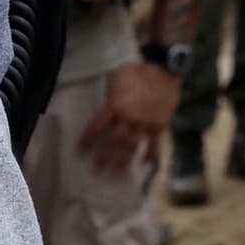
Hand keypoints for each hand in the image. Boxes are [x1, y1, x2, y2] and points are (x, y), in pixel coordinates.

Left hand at [80, 59, 179, 175]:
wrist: (164, 69)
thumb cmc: (137, 71)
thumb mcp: (116, 77)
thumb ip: (109, 95)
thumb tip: (103, 108)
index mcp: (115, 105)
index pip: (97, 128)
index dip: (88, 141)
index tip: (80, 152)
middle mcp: (129, 118)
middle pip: (113, 143)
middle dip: (104, 157)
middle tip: (96, 170)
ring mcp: (145, 124)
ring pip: (132, 147)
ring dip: (124, 162)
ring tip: (117, 175)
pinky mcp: (160, 126)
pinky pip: (154, 145)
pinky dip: (149, 156)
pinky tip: (144, 165)